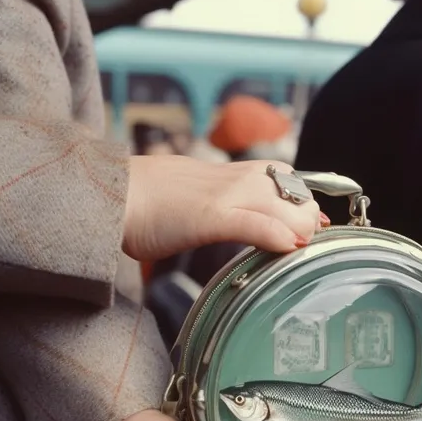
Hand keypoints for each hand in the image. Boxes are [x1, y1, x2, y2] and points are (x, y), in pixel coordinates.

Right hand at [123, 157, 321, 260]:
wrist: (112, 194)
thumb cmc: (150, 199)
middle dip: (308, 219)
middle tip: (302, 243)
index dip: (304, 203)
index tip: (307, 226)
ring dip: (301, 226)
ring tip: (300, 247)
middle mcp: (238, 178)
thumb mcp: (199, 194)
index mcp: (235, 173)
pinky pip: (253, 221)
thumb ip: (229, 204)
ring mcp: (226, 195)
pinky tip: (289, 246)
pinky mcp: (209, 215)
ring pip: (285, 204)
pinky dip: (275, 233)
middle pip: (297, 192)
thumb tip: (251, 221)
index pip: (290, 179)